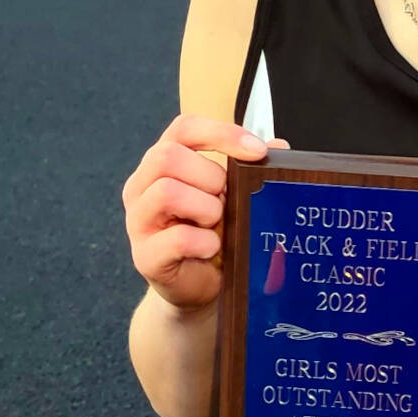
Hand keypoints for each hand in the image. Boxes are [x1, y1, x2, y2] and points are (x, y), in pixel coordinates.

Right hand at [121, 115, 289, 311]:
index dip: (220, 132)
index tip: (256, 150)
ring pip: (166, 192)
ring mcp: (138, 221)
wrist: (202, 288)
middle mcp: (142, 187)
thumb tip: (279, 147)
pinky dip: (205, 241)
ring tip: (218, 225)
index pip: (183, 128)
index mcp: (163, 164)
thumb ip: (251, 169)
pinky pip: (176, 238)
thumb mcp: (234, 197)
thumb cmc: (214, 235)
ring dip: (206, 208)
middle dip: (210, 177)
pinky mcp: (145, 256)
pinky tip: (213, 248)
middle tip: (226, 201)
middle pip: (167, 156)